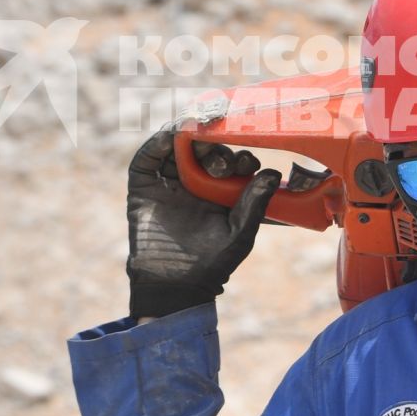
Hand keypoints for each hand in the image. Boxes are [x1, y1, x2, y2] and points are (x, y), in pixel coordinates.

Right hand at [126, 126, 279, 319]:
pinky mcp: (144, 184)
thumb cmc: (212, 263)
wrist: (175, 285)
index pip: (232, 160)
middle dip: (214, 143)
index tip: (248, 161)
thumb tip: (272, 173)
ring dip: (187, 134)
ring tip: (196, 130)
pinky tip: (171, 137)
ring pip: (177, 146)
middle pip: (204, 146)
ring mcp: (169, 180)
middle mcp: (195, 180)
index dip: (240, 155)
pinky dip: (157, 143)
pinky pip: (148, 158)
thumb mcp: (240, 234)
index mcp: (221, 189)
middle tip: (221, 155)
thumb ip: (254, 204)